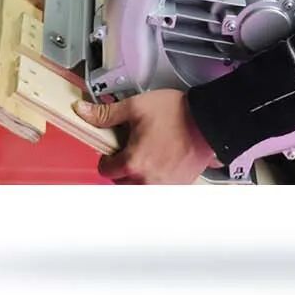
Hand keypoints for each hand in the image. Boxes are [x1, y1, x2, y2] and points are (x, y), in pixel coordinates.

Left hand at [74, 90, 218, 183]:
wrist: (209, 121)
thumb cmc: (179, 114)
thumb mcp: (136, 107)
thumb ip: (106, 114)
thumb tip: (84, 112)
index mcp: (133, 162)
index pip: (105, 169)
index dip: (107, 156)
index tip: (113, 149)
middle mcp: (147, 179)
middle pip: (121, 181)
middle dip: (122, 167)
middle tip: (132, 149)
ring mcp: (164, 185)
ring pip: (140, 187)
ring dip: (139, 175)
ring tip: (148, 154)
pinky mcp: (179, 184)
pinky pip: (159, 187)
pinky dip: (157, 178)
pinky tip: (163, 160)